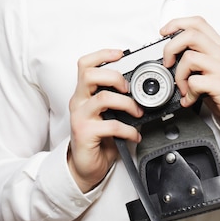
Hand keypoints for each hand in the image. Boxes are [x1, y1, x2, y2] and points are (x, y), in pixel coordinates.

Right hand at [68, 48, 142, 192]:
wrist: (86, 166)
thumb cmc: (99, 138)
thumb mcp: (107, 114)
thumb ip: (116, 99)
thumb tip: (141, 91)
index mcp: (84, 93)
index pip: (85, 65)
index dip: (102, 55)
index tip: (120, 54)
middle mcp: (79, 102)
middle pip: (89, 75)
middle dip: (114, 76)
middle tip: (128, 87)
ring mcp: (80, 117)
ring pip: (103, 98)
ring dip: (126, 103)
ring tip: (137, 111)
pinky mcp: (85, 133)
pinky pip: (111, 126)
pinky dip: (129, 129)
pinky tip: (135, 134)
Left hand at [161, 17, 219, 139]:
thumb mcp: (215, 66)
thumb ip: (199, 54)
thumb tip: (171, 52)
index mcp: (219, 46)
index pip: (197, 23)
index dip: (177, 23)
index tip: (164, 33)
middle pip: (190, 35)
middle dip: (170, 48)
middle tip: (168, 63)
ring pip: (190, 58)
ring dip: (179, 75)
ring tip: (183, 87)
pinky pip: (195, 82)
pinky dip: (188, 93)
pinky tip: (191, 98)